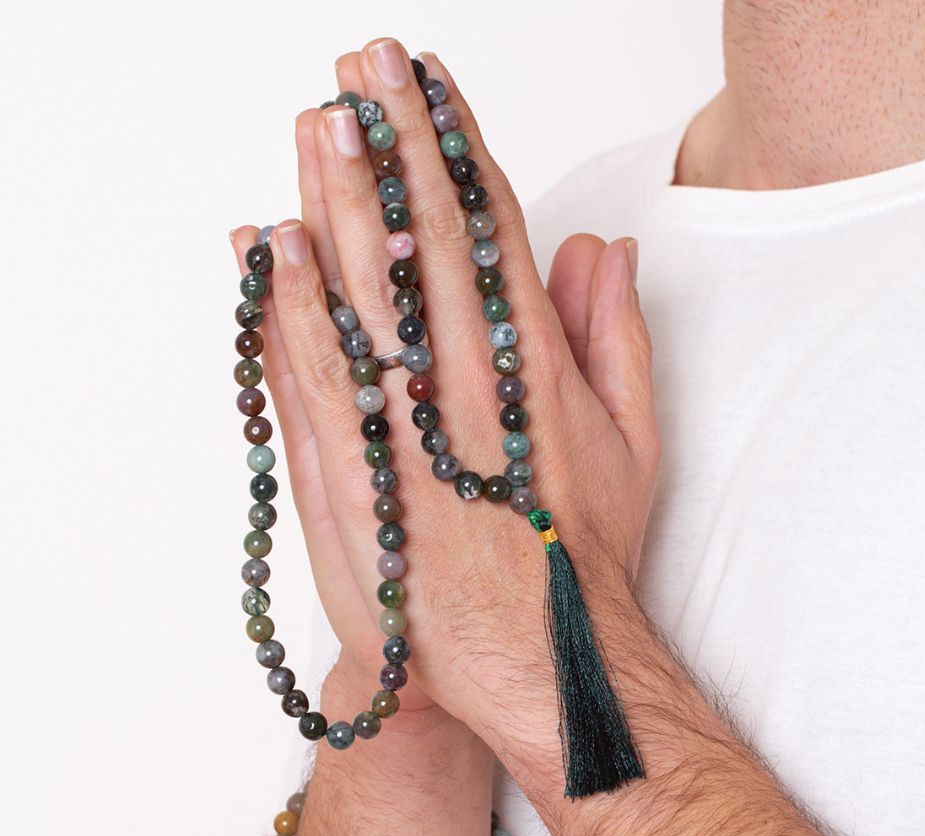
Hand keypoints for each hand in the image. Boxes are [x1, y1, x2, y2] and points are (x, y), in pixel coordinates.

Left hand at [230, 40, 657, 760]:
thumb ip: (617, 337)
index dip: (457, 151)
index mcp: (538, 372)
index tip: (430, 87)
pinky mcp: (355, 485)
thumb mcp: (635, 443)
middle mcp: (469, 391)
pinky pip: (314, 383)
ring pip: (364, 300)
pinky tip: (271, 246)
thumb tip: (603, 251)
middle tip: (360, 69)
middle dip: (391, 148)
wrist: (532, 658)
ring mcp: (406, 436)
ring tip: (316, 125)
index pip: (492, 234)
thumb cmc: (582, 553)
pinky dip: (289, 310)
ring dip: (336, 204)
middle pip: (423, 248)